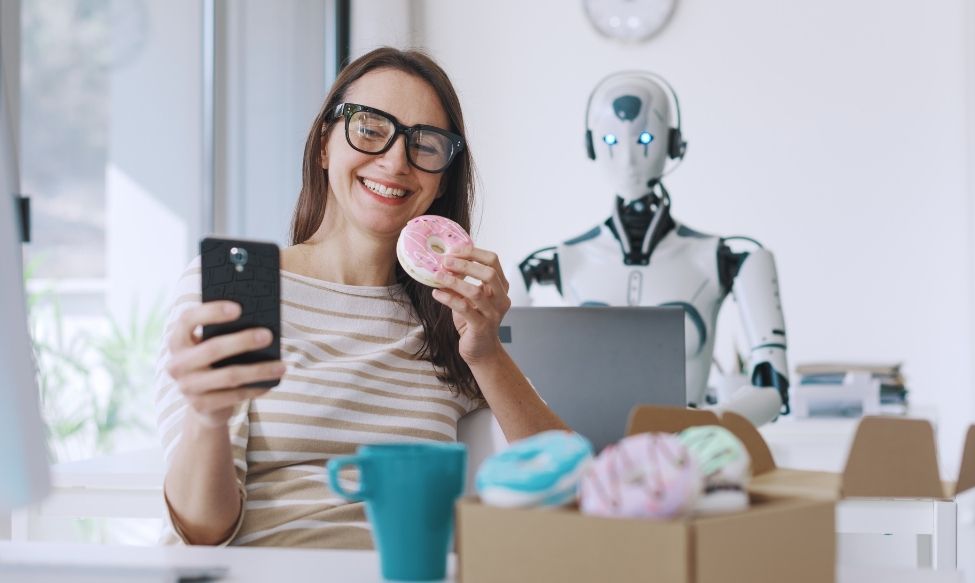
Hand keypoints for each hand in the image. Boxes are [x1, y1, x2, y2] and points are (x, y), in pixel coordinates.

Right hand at [165, 301, 285, 426]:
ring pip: (229, 376)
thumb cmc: (214, 364)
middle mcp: (177, 363)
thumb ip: (224, 334)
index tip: (238, 308)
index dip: (211, 312)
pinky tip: (272, 382)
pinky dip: (256, 388)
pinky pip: (234, 396)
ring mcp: (187, 387)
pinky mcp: (200, 406)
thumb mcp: (212, 346)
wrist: (203, 405)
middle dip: (242, 341)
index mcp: (178, 340)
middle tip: (268, 335)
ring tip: (282, 365)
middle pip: (212, 349)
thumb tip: (260, 324)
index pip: (188, 319)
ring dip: (259, 370)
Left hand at [430, 247, 510, 364]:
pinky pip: (464, 308)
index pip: (493, 261)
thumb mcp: (470, 297)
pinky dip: (448, 298)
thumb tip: (443, 263)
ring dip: (454, 281)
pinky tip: (437, 293)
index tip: (453, 251)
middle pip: (489, 273)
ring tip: (437, 276)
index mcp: (501, 287)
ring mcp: (493, 314)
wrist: (481, 350)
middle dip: (465, 264)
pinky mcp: (481, 327)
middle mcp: (501, 299)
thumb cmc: (474, 320)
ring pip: (476, 291)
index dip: (473, 252)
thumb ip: (462, 280)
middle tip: (445, 261)